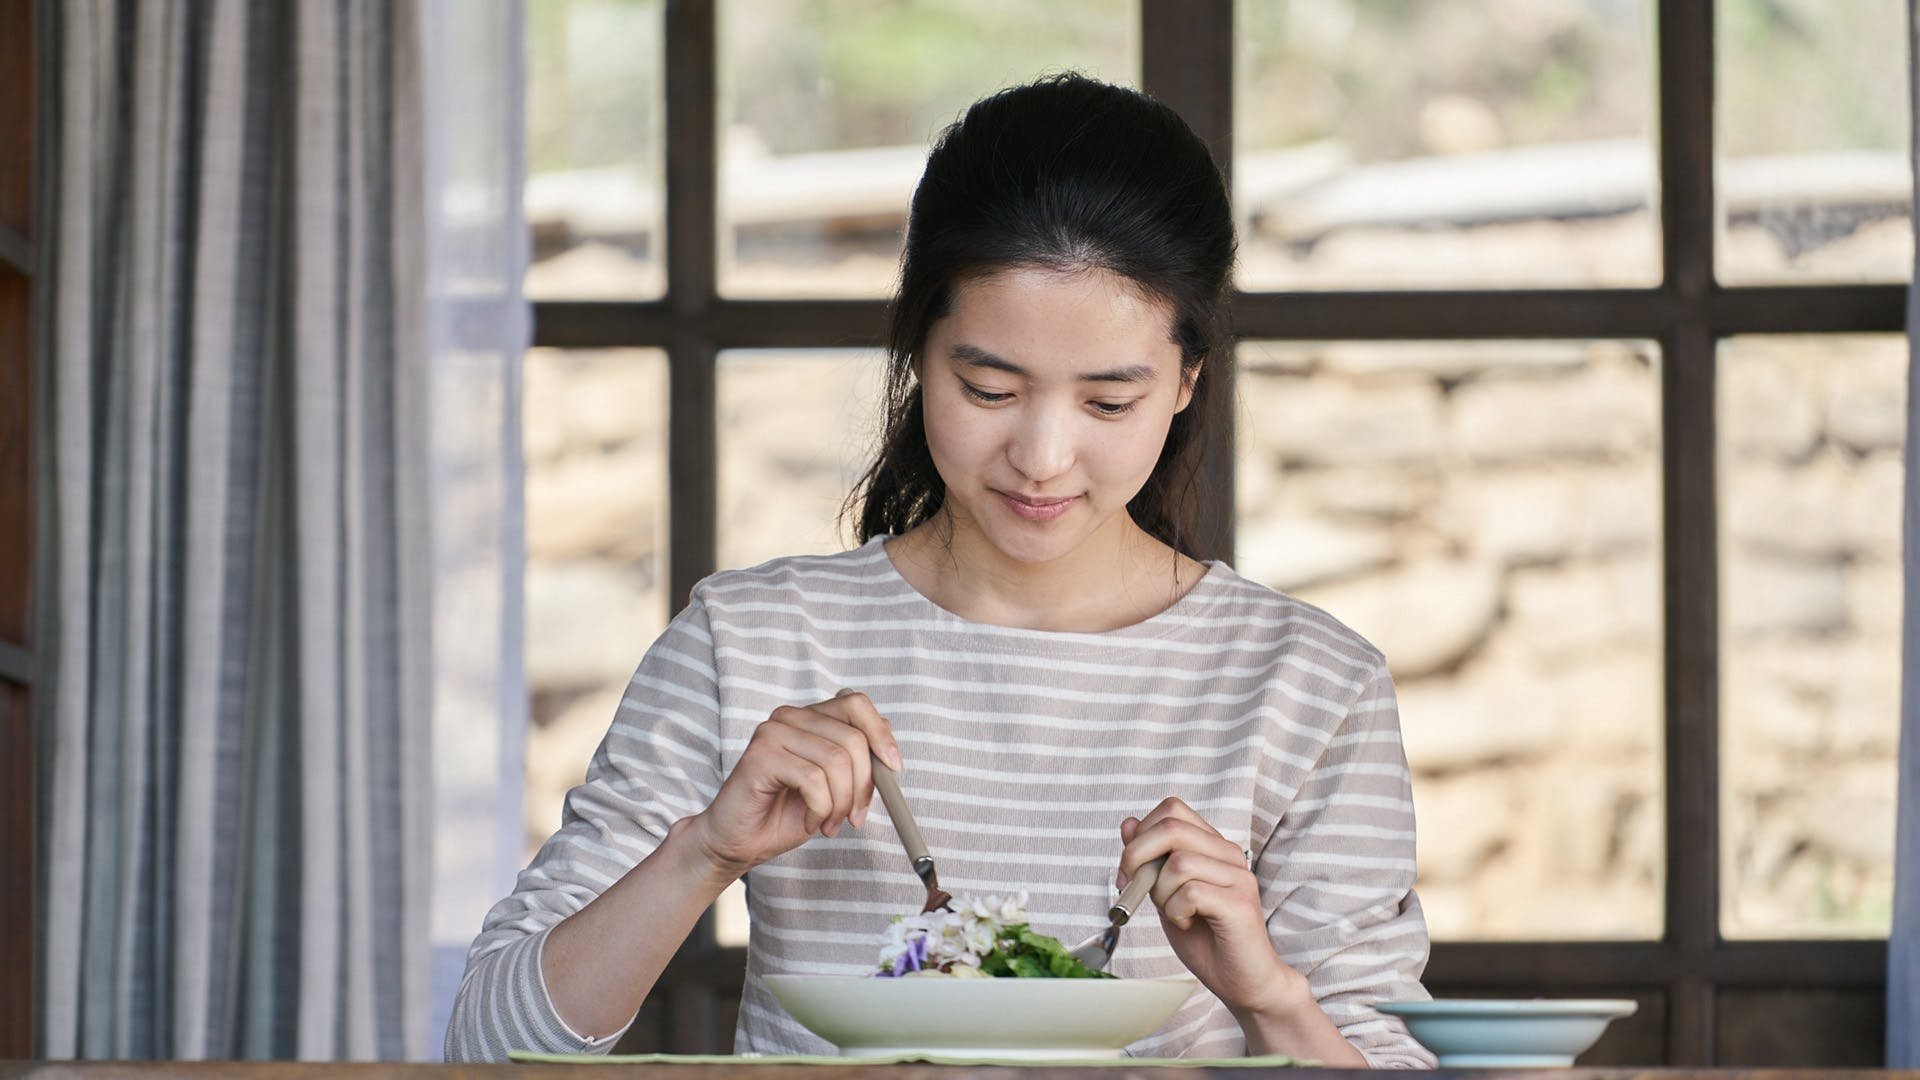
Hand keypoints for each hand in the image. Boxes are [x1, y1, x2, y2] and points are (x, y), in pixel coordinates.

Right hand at [686, 690, 902, 878]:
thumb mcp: (833, 786)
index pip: (856, 704)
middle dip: (863, 787)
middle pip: (852, 739)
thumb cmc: (784, 814)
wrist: (739, 842)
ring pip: (836, 762)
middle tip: (854, 817)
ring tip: (828, 824)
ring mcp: (772, 732)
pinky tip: (808, 822)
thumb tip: (888, 745)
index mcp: (809, 718)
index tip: (895, 768)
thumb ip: (855, 761)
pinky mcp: (760, 755)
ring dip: (840, 804)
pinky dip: (820, 810)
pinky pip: (813, 780)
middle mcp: (790, 717)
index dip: (881, 734)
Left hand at [1119, 798, 1306, 1016]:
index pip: (1172, 810)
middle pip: (1172, 827)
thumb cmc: (1205, 939)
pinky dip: (1175, 912)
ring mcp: (1238, 876)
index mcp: (1212, 846)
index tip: (1128, 871)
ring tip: (1175, 914)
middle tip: (1133, 889)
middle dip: (1137, 856)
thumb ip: (1150, 861)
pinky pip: (1191, 893)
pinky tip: (1187, 923)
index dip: (1140, 834)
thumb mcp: (1165, 894)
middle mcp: (1229, 853)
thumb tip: (1128, 823)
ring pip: (1178, 863)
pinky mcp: (1240, 903)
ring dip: (1161, 894)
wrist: (1243, 981)